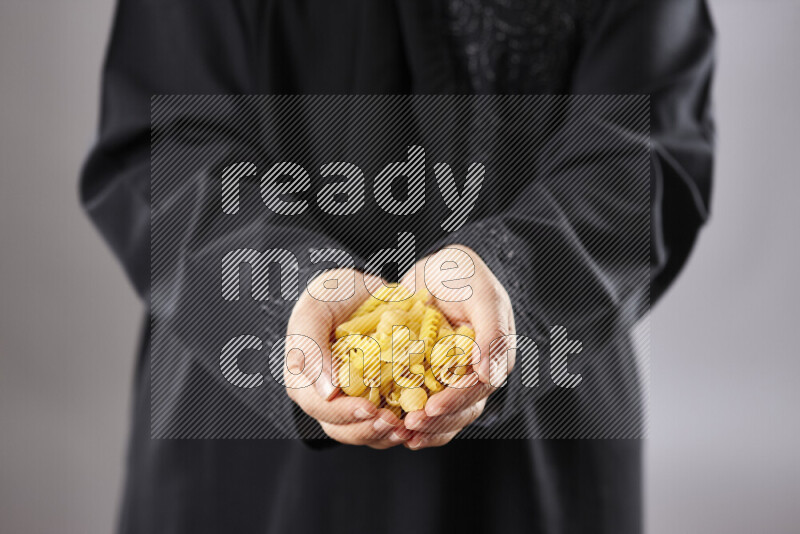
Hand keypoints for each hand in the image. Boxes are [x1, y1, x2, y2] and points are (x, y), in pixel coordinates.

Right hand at [284, 269, 411, 447]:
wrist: (360, 287)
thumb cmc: (330, 295)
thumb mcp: (313, 310)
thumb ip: (310, 348)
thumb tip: (327, 392)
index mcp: (304, 380)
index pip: (319, 408)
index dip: (344, 413)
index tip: (369, 408)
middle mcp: (326, 396)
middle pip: (342, 429)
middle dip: (368, 430)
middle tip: (394, 423)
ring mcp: (352, 399)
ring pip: (364, 432)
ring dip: (385, 434)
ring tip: (407, 427)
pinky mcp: (377, 396)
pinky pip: (385, 420)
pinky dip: (400, 424)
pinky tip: (416, 420)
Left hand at [399, 245, 515, 448]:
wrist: (434, 270)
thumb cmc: (462, 274)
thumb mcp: (480, 292)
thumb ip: (491, 329)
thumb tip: (490, 374)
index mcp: (495, 353)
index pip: (479, 386)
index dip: (456, 400)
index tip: (432, 407)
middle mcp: (478, 371)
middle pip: (464, 408)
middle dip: (438, 420)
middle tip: (411, 423)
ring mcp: (455, 378)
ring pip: (447, 415)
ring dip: (427, 428)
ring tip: (402, 433)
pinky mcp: (432, 379)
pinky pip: (428, 408)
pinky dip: (418, 423)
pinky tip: (399, 432)